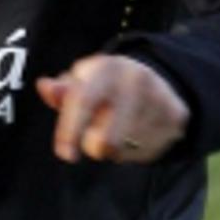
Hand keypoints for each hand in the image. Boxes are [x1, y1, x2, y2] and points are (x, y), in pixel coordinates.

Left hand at [37, 55, 189, 164]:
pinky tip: (134, 134)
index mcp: (107, 67)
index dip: (69, 130)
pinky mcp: (174, 116)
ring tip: (116, 130)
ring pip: (120, 149)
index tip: (65, 153)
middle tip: (92, 136)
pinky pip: (142, 151)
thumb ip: (63, 90)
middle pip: (103, 138)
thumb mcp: (85, 82)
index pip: (83, 101)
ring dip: (111, 148)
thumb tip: (45, 87)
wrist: (162, 82)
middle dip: (91, 145)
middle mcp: (134, 80)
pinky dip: (132, 149)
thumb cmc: (109, 86)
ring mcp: (157, 98)